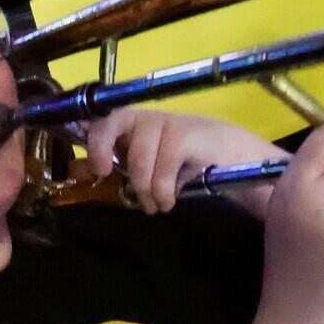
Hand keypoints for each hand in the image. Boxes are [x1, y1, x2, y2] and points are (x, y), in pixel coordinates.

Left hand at [82, 107, 276, 212]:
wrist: (232, 157)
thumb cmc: (184, 164)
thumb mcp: (150, 164)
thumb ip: (124, 164)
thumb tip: (91, 174)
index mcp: (133, 123)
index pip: (104, 119)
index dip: (96, 140)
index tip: (101, 169)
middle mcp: (146, 117)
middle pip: (114, 128)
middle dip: (114, 162)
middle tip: (134, 196)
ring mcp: (166, 122)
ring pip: (139, 159)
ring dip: (146, 190)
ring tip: (157, 206)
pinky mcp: (184, 134)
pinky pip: (162, 168)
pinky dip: (163, 191)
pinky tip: (170, 200)